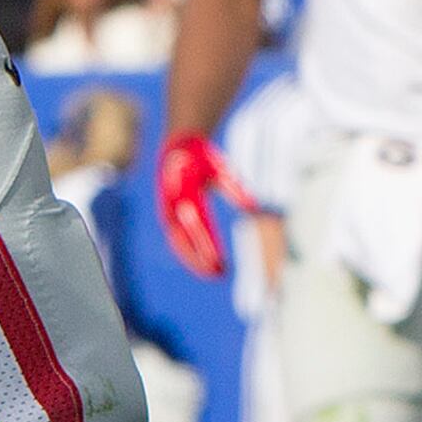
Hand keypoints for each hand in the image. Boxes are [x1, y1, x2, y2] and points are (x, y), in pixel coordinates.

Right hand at [154, 126, 237, 278]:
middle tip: (221, 274)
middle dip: (201, 258)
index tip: (220, 262)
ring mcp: (167, 211)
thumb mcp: (219, 167)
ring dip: (194, 260)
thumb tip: (254, 209)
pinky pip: (177, 240)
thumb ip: (234, 188)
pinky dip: (189, 254)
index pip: (199, 223)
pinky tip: (205, 265)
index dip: (208, 244)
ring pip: (178, 243)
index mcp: (185, 190)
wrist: (175, 147)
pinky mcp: (168, 217)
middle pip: (185, 239)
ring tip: (216, 274)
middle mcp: (172, 204)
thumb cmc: (202, 158)